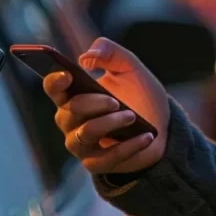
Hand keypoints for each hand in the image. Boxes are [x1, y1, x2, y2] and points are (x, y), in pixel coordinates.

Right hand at [43, 37, 169, 173]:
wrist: (161, 124)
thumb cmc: (140, 94)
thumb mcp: (129, 66)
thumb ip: (109, 51)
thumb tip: (86, 56)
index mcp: (73, 94)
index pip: (53, 87)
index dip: (55, 81)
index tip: (68, 74)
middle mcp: (70, 120)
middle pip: (69, 111)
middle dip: (92, 104)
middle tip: (115, 101)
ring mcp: (81, 144)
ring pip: (84, 134)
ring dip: (108, 124)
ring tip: (131, 116)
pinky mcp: (96, 163)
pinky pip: (106, 158)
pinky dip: (127, 147)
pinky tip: (145, 136)